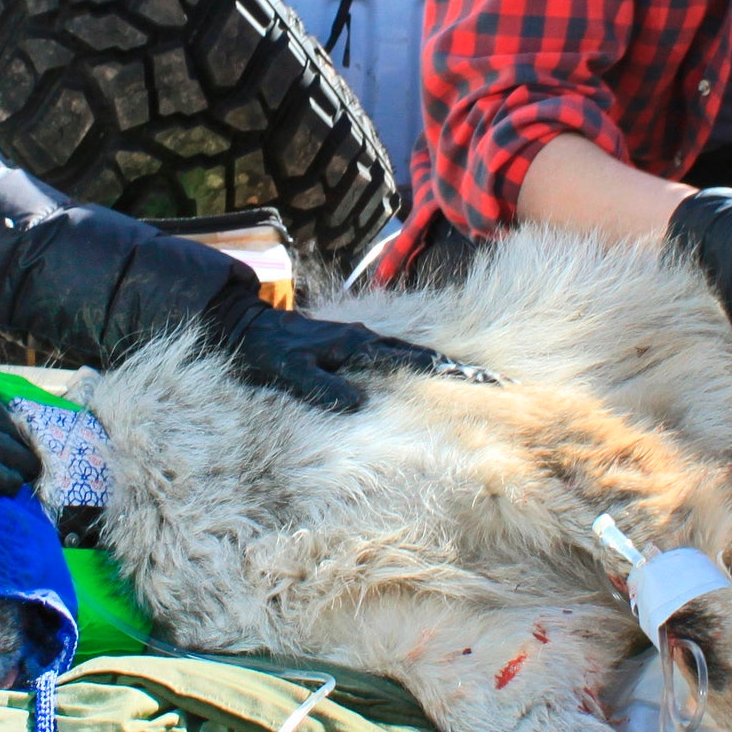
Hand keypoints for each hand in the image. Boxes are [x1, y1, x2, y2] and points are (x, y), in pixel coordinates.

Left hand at [204, 290, 487, 413]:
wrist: (244, 328)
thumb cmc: (267, 352)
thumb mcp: (292, 373)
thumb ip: (325, 388)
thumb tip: (361, 404)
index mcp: (356, 344)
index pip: (410, 359)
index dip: (444, 369)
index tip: (477, 377)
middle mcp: (361, 339)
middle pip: (417, 354)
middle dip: (451, 367)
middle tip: (488, 379)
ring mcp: (354, 341)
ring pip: (404, 354)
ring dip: (433, 367)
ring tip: (463, 379)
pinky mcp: (345, 347)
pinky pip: (386, 357)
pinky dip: (409, 365)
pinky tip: (415, 376)